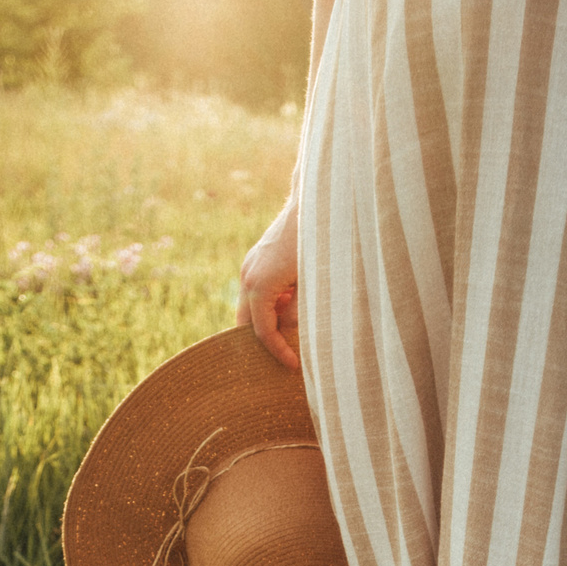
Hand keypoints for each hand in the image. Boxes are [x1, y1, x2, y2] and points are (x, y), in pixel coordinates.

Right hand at [236, 201, 300, 371]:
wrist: (313, 200)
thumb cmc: (320, 242)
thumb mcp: (314, 285)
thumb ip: (298, 314)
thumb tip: (287, 331)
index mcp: (260, 284)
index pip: (262, 331)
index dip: (278, 351)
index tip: (294, 365)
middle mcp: (248, 275)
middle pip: (246, 323)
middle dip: (263, 341)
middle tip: (284, 356)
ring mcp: (250, 265)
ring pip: (250, 307)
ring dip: (268, 320)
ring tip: (294, 328)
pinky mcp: (256, 259)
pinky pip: (257, 291)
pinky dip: (270, 304)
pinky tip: (293, 301)